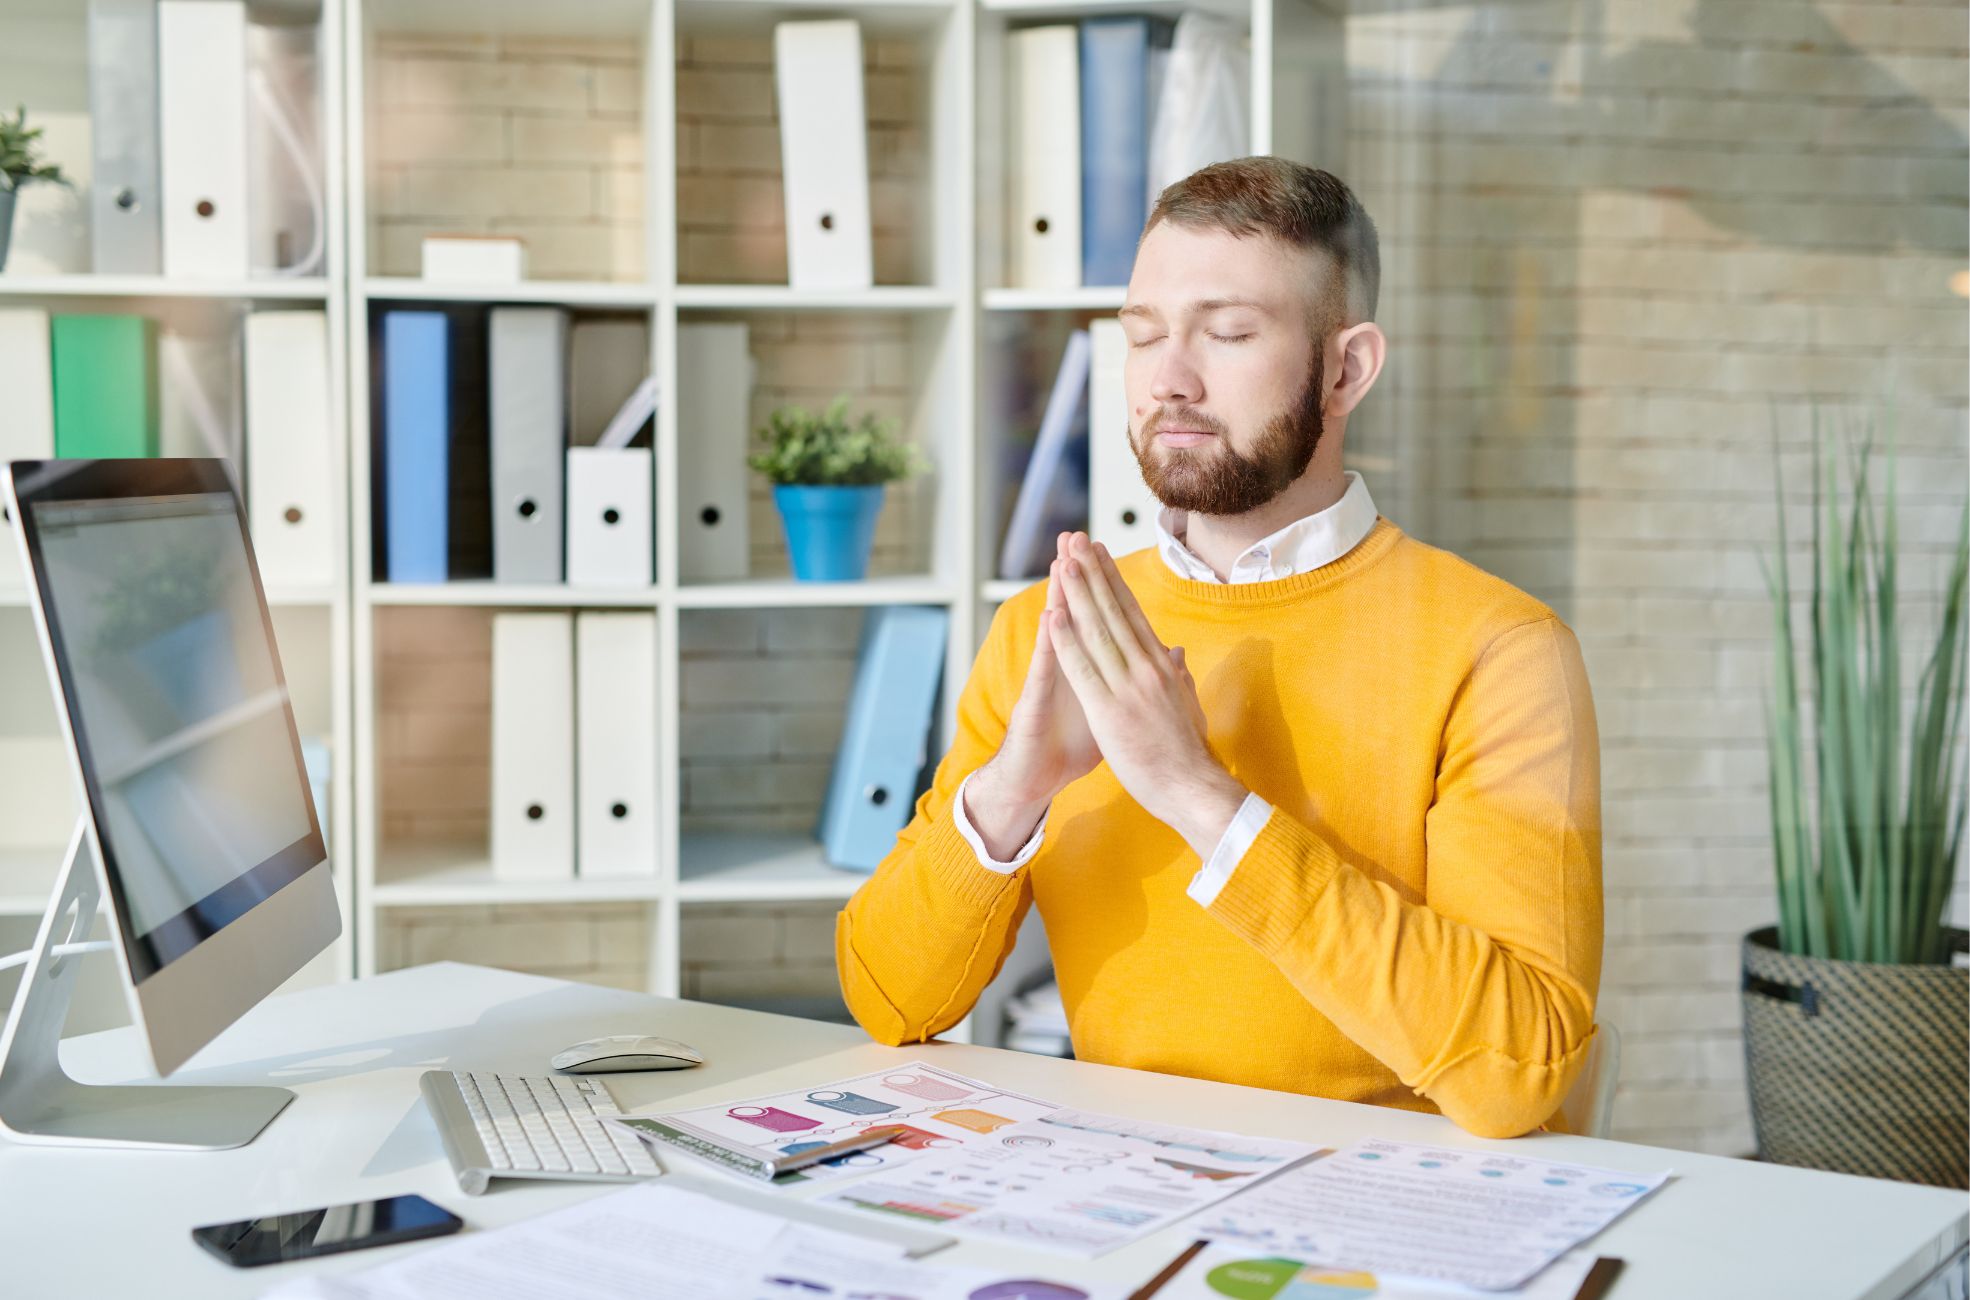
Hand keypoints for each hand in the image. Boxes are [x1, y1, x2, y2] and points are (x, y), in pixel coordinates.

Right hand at [967, 534, 1103, 855]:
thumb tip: (1161, 662)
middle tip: (1078, 536)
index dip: (1105, 587)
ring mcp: (1048, 683)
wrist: (1036, 782)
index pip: (1101, 620)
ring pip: (1056, 633)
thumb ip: (1130, 685)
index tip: (1108, 552)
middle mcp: (1067, 669)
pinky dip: (1050, 643)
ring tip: (1061, 559)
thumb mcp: (1109, 714)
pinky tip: (1050, 616)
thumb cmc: (1068, 749)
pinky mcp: (1034, 704)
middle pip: (1077, 614)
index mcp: (1092, 671)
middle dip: (1079, 575)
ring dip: (1060, 595)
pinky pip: (1045, 670)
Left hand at [1047, 532, 1246, 856]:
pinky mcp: (1110, 711)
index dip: (1113, 580)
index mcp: (1162, 665)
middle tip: (1076, 540)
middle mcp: (1147, 667)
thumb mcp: (1186, 704)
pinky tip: (1054, 616)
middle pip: (1114, 611)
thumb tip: (1176, 651)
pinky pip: (1084, 670)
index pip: (1133, 612)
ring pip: (1098, 631)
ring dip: (1078, 595)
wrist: (1194, 789)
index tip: (1099, 554)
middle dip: (1093, 573)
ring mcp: (1128, 687)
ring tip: (1062, 563)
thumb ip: (1178, 675)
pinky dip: (1067, 641)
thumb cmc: (1189, 752)